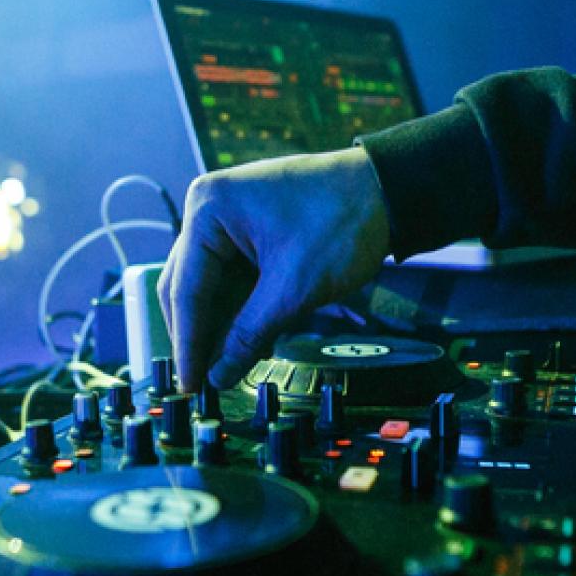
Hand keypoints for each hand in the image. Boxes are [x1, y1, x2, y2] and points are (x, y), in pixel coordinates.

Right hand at [159, 147, 390, 391]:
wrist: (389, 191)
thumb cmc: (342, 223)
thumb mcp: (293, 289)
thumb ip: (249, 335)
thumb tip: (219, 375)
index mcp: (209, 211)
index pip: (186, 290)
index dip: (188, 344)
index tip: (189, 384)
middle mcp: (209, 209)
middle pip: (189, 286)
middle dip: (199, 335)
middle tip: (202, 382)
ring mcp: (228, 218)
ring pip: (210, 286)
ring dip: (221, 326)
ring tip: (228, 368)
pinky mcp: (249, 230)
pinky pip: (233, 277)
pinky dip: (240, 309)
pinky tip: (249, 341)